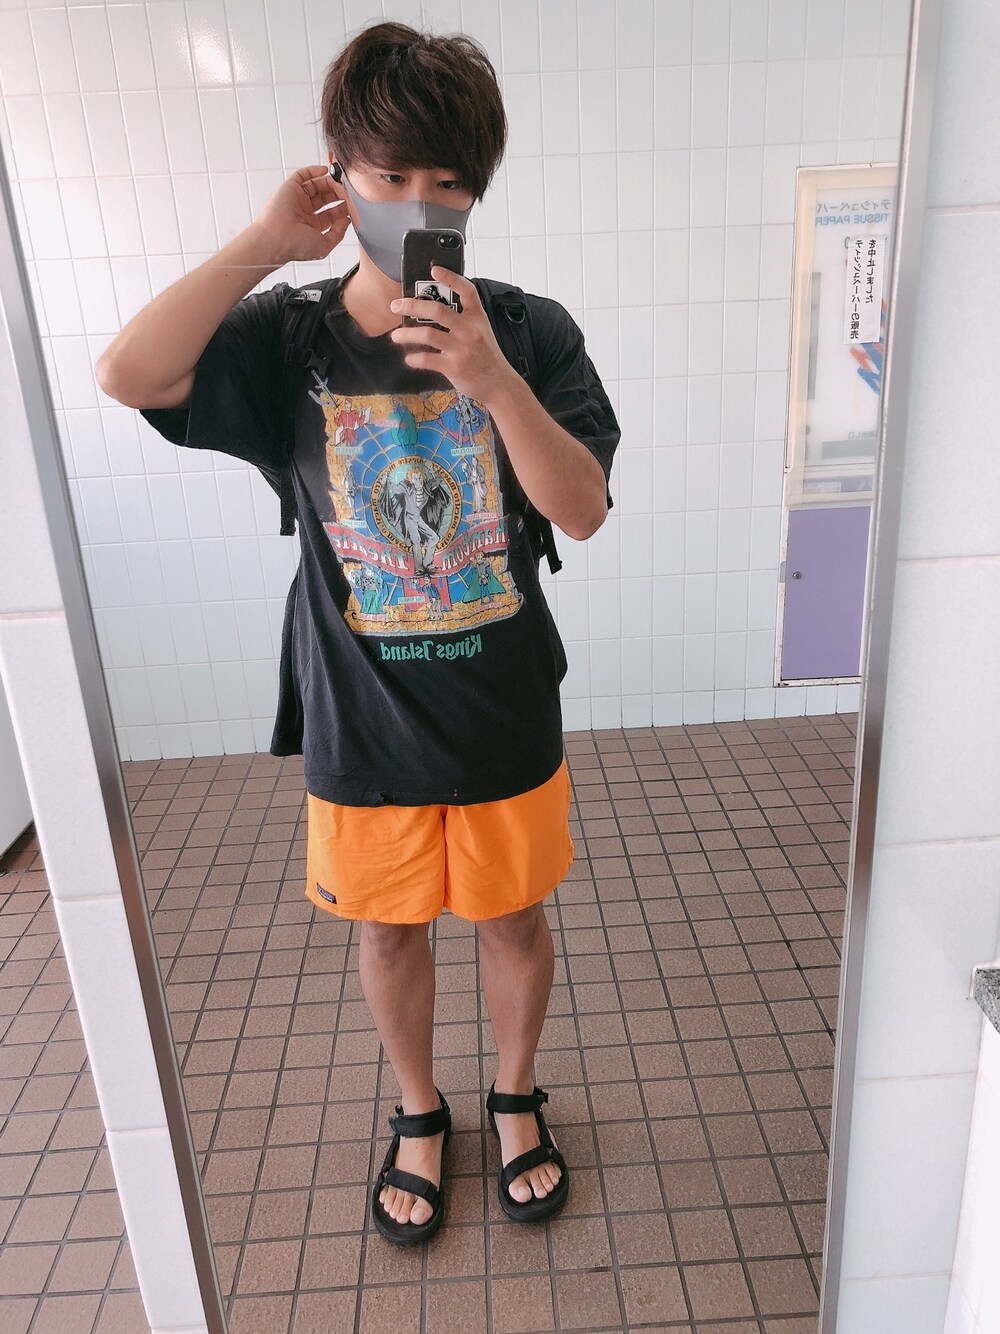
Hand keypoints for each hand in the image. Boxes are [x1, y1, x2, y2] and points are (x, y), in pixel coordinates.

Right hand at [248, 165, 349, 264]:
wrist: (276, 239)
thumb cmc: (295, 246)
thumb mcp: (324, 246)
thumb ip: (338, 234)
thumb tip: (347, 220)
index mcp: (312, 226)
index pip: (331, 214)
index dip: (343, 208)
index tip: (354, 204)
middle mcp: (305, 212)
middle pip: (326, 198)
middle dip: (339, 194)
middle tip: (349, 191)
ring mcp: (297, 199)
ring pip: (317, 185)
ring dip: (330, 182)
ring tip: (340, 182)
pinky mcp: (290, 187)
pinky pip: (303, 175)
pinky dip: (314, 170)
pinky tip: (327, 171)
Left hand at [389, 268, 521, 404]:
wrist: (499, 384)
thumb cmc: (487, 357)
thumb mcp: (481, 331)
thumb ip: (463, 320)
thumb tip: (434, 311)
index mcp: (477, 317)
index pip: (466, 290)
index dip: (451, 278)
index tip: (434, 270)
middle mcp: (470, 330)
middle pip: (437, 310)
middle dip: (412, 305)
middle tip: (396, 305)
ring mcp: (462, 348)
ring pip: (428, 334)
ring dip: (407, 334)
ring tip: (396, 336)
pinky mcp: (454, 367)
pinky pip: (428, 359)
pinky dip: (415, 359)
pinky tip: (409, 359)